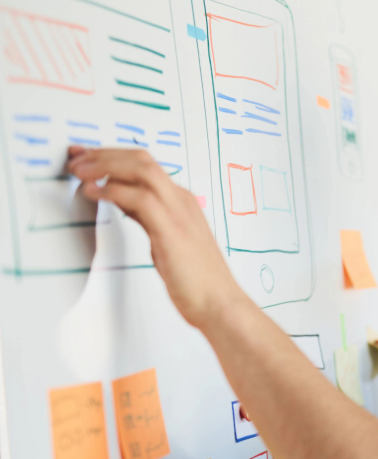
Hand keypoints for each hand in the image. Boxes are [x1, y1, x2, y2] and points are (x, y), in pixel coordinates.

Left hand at [66, 147, 248, 328]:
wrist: (220, 304)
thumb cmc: (197, 281)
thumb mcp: (166, 239)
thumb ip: (147, 216)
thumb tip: (122, 200)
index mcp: (182, 203)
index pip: (145, 165)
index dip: (112, 157)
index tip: (86, 158)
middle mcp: (182, 201)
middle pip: (142, 159)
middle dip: (104, 154)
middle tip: (76, 159)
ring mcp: (179, 213)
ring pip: (141, 169)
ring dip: (105, 165)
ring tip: (79, 171)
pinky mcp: (172, 230)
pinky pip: (140, 197)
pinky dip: (113, 190)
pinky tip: (94, 192)